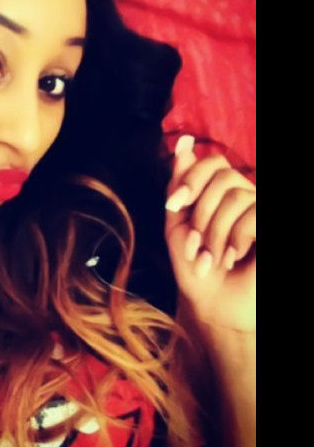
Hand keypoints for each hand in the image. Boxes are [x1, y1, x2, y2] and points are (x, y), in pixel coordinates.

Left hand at [164, 135, 255, 333]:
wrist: (213, 305)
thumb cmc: (194, 266)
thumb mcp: (179, 223)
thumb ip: (181, 185)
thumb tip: (185, 141)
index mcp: (224, 193)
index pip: (213, 162)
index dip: (191, 179)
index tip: (174, 205)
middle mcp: (248, 197)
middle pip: (223, 177)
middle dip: (201, 214)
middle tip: (197, 246)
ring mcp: (262, 212)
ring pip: (236, 197)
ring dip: (215, 233)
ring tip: (213, 258)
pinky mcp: (271, 228)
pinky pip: (254, 215)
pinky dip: (237, 239)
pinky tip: (234, 258)